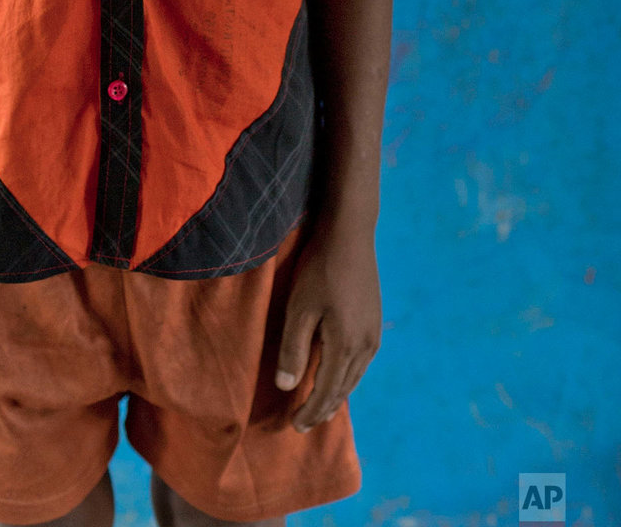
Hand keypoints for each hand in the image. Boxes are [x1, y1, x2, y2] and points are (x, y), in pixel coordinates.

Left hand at [273, 218, 381, 431]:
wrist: (350, 234)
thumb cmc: (319, 269)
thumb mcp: (299, 308)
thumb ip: (293, 349)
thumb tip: (287, 387)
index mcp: (345, 346)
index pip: (326, 391)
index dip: (310, 411)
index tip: (295, 427)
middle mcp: (365, 346)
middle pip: (343, 388)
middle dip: (323, 408)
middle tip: (304, 425)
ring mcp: (373, 333)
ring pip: (355, 377)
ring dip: (337, 395)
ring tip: (323, 408)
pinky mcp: (374, 320)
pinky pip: (361, 361)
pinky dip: (348, 376)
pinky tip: (340, 375)